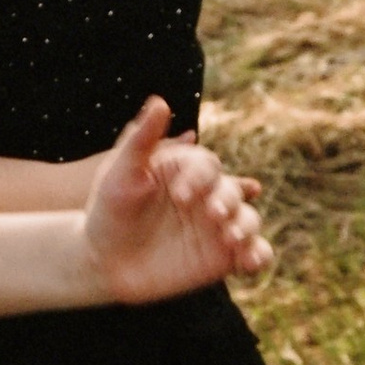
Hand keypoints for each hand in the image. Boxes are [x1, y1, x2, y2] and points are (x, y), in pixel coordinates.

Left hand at [82, 100, 272, 306]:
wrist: (105, 261)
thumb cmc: (109, 211)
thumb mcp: (119, 172)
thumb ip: (140, 138)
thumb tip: (160, 101)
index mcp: (188, 170)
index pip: (207, 166)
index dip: (199, 178)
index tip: (179, 196)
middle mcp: (208, 195)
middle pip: (232, 191)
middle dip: (228, 200)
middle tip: (213, 213)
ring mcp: (219, 227)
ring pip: (248, 220)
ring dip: (245, 226)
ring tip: (231, 238)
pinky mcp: (224, 258)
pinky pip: (253, 253)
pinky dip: (259, 255)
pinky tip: (249, 263)